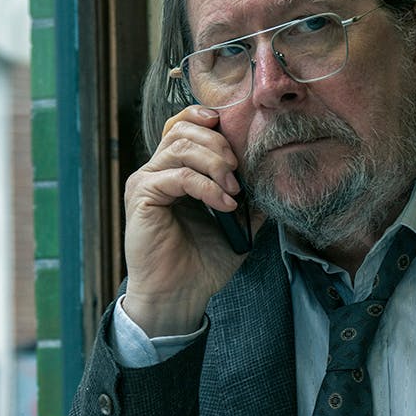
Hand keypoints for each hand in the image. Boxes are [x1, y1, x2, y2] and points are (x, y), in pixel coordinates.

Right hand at [122, 105, 254, 335]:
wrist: (179, 295)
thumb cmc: (201, 263)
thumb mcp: (237, 223)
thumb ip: (250, 197)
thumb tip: (273, 175)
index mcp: (174, 171)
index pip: (184, 126)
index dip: (207, 120)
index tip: (235, 133)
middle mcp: (156, 171)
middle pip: (183, 129)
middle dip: (219, 145)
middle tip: (239, 172)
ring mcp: (146, 181)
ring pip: (181, 146)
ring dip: (215, 164)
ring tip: (234, 190)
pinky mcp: (142, 196)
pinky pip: (178, 175)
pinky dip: (207, 186)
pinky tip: (224, 204)